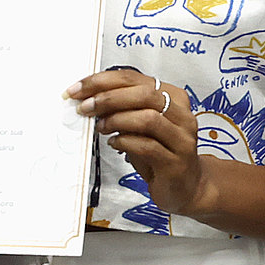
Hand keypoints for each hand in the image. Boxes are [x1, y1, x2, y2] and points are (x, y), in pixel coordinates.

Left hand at [69, 65, 210, 216]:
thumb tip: (89, 99)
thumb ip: (124, 109)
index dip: (102, 81)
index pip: (135, 78)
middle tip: (85, 107)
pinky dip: (125, 141)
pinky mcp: (176, 162)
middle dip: (108, 98)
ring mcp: (181, 139)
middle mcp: (181, 115)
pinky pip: (148, 146)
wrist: (186, 186)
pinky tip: (113, 143)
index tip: (78, 89)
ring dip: (117, 120)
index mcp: (173, 97)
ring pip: (148, 118)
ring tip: (100, 126)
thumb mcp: (142, 125)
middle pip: (144, 94)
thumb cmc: (160, 153)